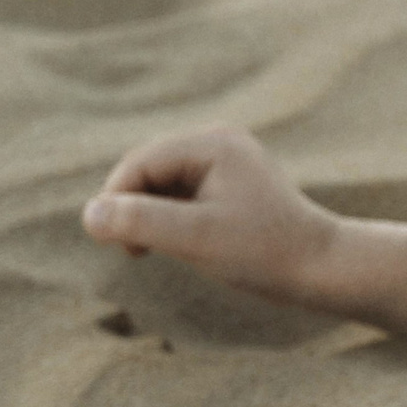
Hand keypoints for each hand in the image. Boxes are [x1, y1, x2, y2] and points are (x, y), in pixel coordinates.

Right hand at [82, 124, 339, 302]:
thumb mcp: (195, 239)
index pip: (139, 163)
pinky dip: (165, 218)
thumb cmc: (261, 251)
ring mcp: (223, 160)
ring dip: (147, 215)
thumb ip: (141, 222)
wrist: (318, 265)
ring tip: (151, 250)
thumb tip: (89, 213)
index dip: (117, 202)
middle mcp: (218, 141)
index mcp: (213, 143)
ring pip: (158, 183)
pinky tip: (174, 243)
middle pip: (146, 169)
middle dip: (131, 208)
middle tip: (135, 252)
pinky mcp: (225, 183)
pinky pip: (176, 193)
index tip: (122, 246)